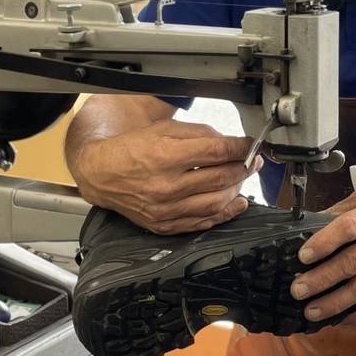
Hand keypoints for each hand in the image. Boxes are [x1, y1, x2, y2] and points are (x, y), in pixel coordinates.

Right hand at [74, 119, 261, 234]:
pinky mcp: (164, 225)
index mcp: (165, 157)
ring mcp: (166, 210)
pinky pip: (203, 223)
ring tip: (243, 177)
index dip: (240, 148)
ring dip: (237, 189)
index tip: (251, 144)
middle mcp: (166, 186)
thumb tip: (229, 141)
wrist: (102, 174)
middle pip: (220, 178)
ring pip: (216, 203)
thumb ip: (199, 133)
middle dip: (244, 167)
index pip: (216, 152)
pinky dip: (225, 214)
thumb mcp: (163, 129)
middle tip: (253, 160)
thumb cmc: (131, 149)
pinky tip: (236, 202)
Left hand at [290, 179, 355, 325]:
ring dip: (337, 303)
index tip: (302, 257)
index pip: (349, 228)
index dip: (324, 243)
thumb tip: (308, 227)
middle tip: (297, 290)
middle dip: (322, 279)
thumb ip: (341, 211)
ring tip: (312, 311)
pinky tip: (341, 320)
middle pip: (354, 262)